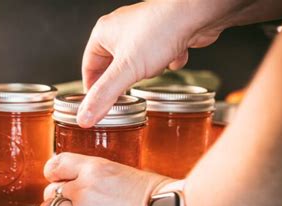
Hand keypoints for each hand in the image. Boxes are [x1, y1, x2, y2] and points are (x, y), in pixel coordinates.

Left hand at [38, 152, 172, 205]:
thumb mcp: (128, 175)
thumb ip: (103, 177)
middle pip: (52, 191)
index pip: (58, 164)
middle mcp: (84, 188)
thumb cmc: (161, 198)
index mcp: (96, 168)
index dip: (54, 173)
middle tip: (68, 204)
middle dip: (58, 197)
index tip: (55, 178)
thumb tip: (93, 183)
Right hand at [78, 1, 231, 127]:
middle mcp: (121, 30)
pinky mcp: (164, 34)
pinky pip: (160, 56)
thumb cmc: (159, 30)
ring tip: (154, 68)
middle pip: (113, 66)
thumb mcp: (125, 71)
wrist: (196, 12)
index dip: (92, 87)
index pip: (89, 66)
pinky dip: (166, 61)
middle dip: (124, 80)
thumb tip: (85, 117)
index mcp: (103, 33)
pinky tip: (173, 59)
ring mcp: (143, 31)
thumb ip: (104, 96)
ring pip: (137, 63)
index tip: (96, 104)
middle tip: (127, 94)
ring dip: (148, 70)